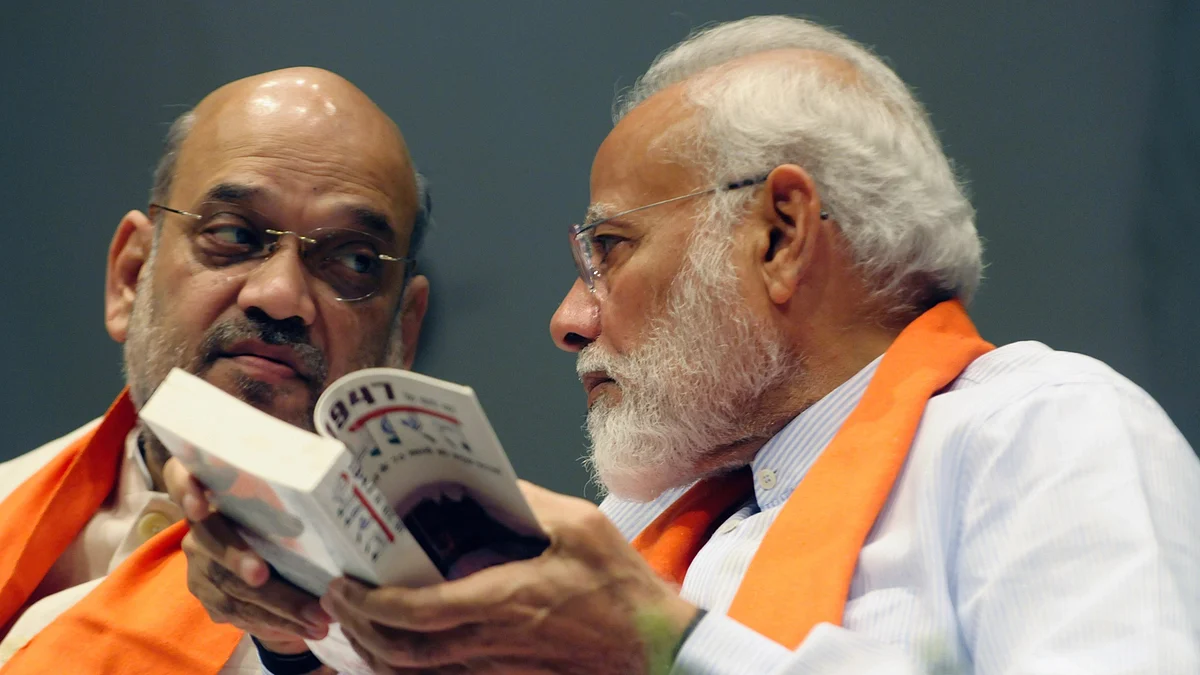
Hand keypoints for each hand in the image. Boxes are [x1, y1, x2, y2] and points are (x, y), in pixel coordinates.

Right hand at [164, 457, 332, 653]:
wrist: (265, 544)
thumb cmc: (283, 502)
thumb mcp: (282, 484)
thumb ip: (289, 471)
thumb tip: (321, 462)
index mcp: (210, 487)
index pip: (183, 477)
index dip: (186, 489)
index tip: (199, 504)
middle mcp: (198, 526)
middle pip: (213, 543)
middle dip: (239, 561)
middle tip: (261, 576)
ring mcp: (200, 566)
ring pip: (230, 588)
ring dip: (277, 606)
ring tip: (316, 617)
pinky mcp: (210, 596)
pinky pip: (239, 614)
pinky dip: (275, 623)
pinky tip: (305, 628)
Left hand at [322, 481, 698, 673]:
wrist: (652, 650)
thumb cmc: (619, 589)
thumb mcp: (579, 526)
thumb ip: (527, 501)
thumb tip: (490, 482)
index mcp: (500, 602)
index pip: (414, 612)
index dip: (370, 603)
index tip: (344, 584)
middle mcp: (488, 643)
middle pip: (401, 653)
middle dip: (360, 629)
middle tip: (339, 600)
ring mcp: (496, 669)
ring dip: (378, 654)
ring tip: (359, 624)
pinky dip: (411, 670)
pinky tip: (402, 650)